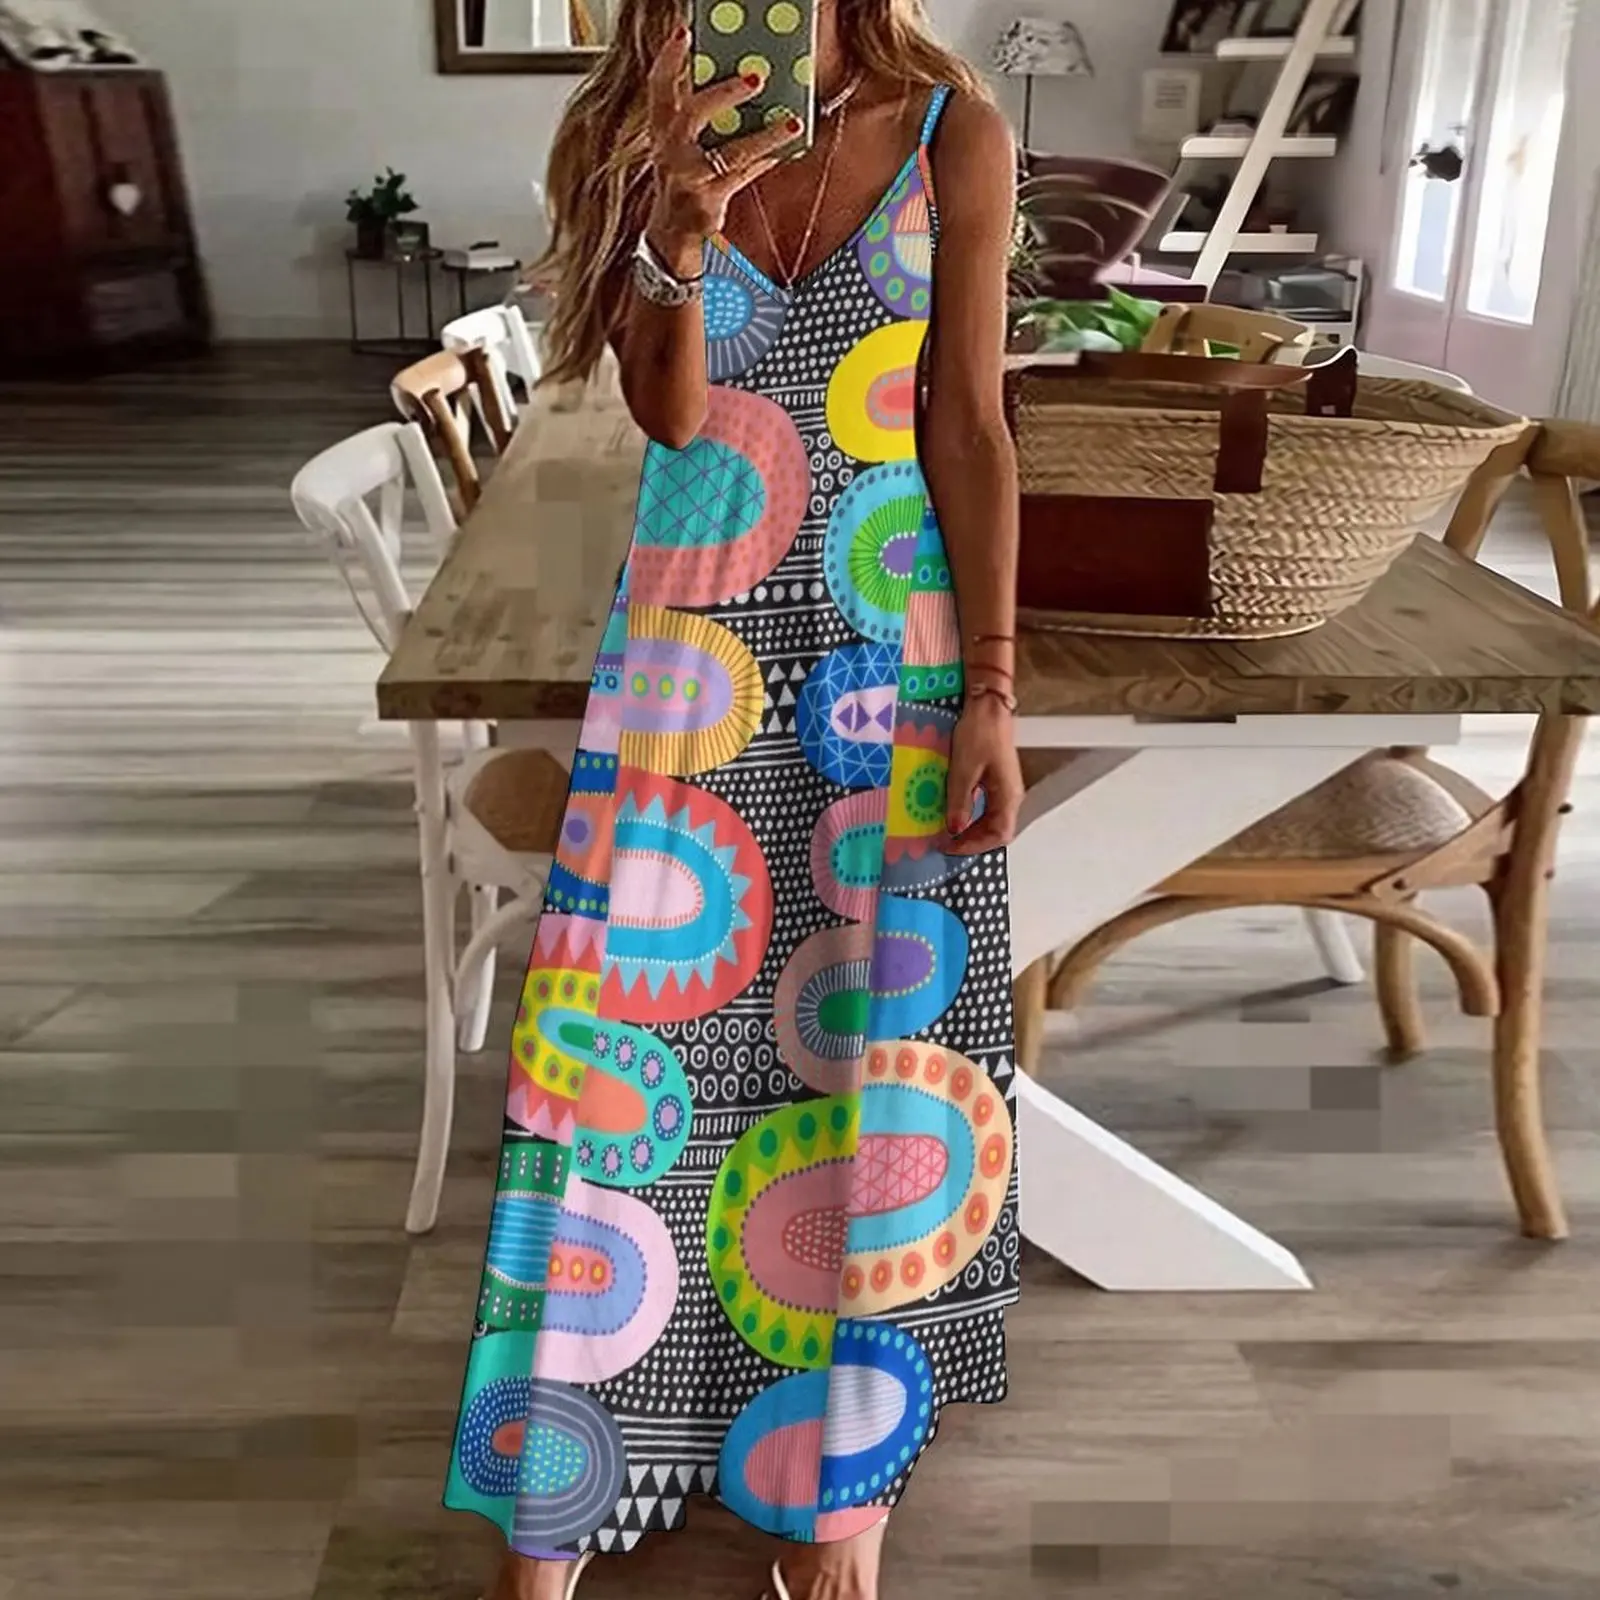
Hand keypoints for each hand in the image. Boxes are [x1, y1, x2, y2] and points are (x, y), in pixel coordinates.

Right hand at [643, 27, 802, 275]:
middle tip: (756, 77)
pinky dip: (766, 160)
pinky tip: (786, 149)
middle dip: (724, 92)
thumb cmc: (684, 182)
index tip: (683, 33)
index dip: (668, 59)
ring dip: (764, 136)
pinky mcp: (707, 205)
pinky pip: (744, 177)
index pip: (658, 89)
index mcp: (661, 132)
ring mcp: (688, 181)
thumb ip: (703, 118)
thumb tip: (744, 83)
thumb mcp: (683, 147)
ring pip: (730, 152)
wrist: (671, 237)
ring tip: (791, 122)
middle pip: (692, 114)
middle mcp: (670, 154)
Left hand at [944, 695, 1022, 855]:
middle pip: (997, 831)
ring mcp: (1005, 788)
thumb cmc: (979, 735)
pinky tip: (955, 814)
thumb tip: (955, 829)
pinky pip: (987, 808)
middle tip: (945, 843)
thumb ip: (960, 802)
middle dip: (972, 841)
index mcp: (1008, 796)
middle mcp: (1011, 796)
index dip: (975, 845)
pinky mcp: (996, 780)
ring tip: (948, 833)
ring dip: (971, 830)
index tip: (950, 846)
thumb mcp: (964, 770)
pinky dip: (972, 816)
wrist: (987, 707)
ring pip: (992, 820)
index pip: (999, 834)